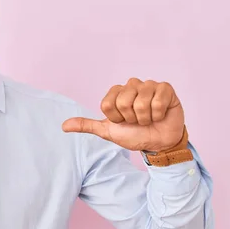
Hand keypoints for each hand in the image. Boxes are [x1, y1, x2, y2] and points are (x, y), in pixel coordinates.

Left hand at [62, 78, 184, 151]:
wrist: (158, 143)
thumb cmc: (134, 134)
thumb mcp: (108, 131)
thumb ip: (87, 126)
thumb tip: (63, 126)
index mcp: (116, 92)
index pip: (107, 104)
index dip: (116, 118)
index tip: (123, 122)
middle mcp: (131, 85)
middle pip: (123, 103)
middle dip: (131, 119)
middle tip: (138, 121)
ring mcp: (149, 85)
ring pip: (140, 103)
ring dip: (145, 118)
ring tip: (149, 118)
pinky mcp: (166, 88)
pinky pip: (157, 101)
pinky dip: (158, 114)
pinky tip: (160, 114)